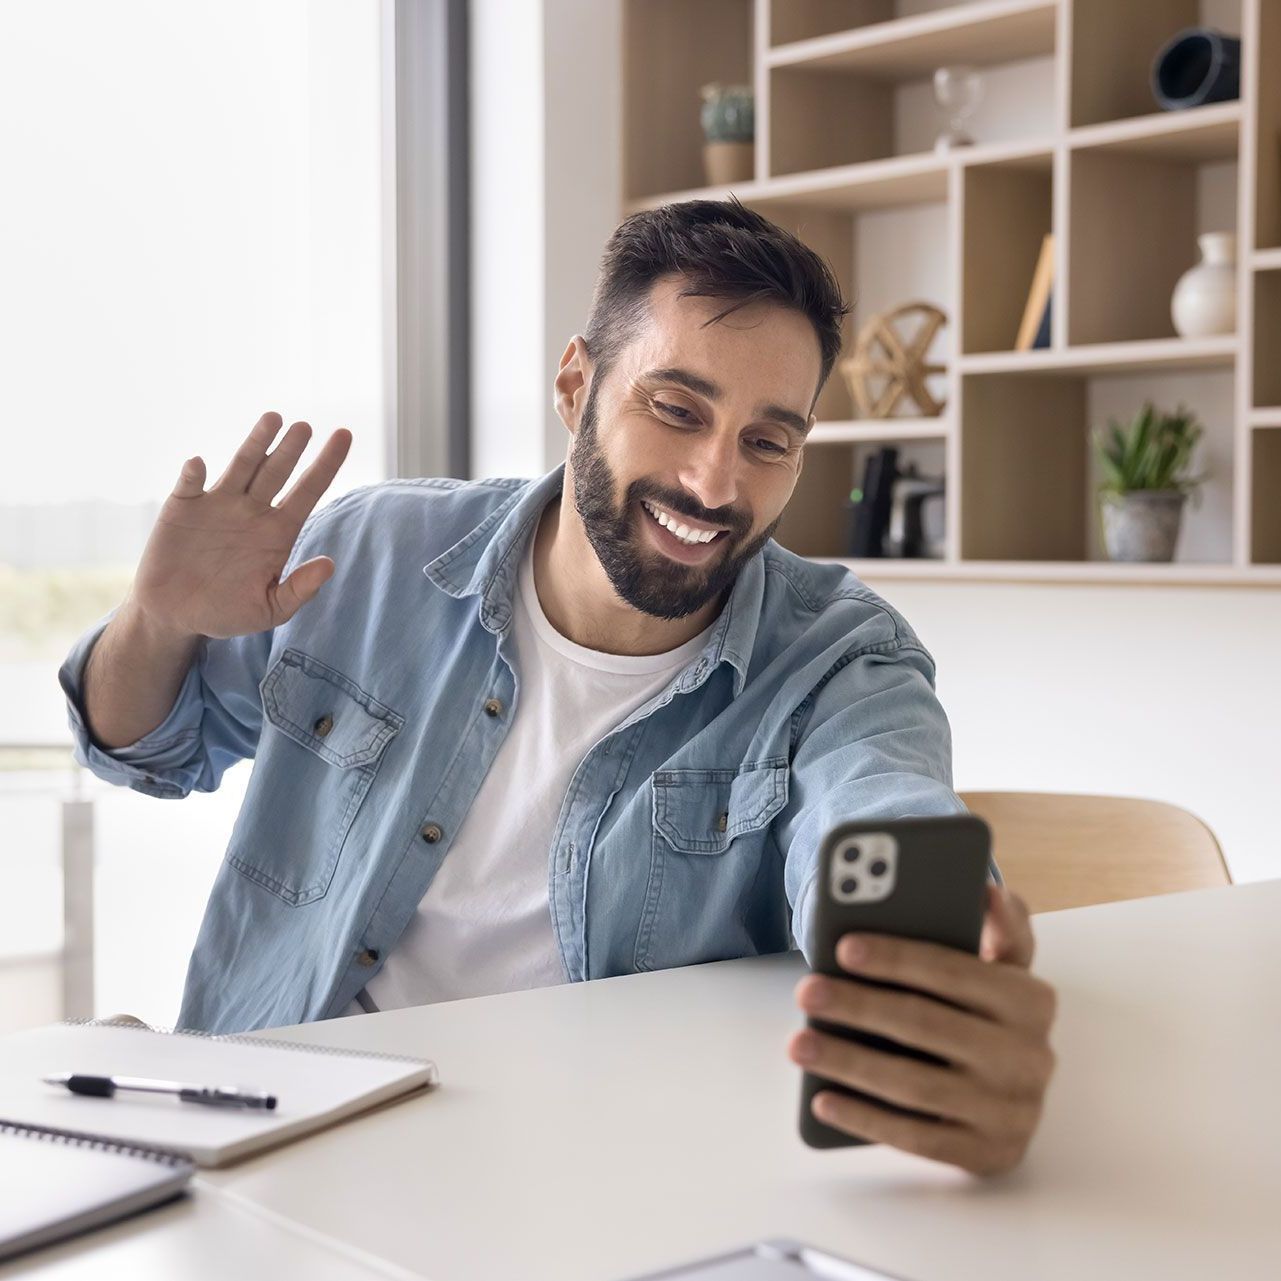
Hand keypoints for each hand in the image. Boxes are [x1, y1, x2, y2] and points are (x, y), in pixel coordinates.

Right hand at [128, 411, 351, 639]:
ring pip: (242, 466)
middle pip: (278, 471)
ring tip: (273, 419)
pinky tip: (199, 465)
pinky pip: (190, 485)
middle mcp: (253, 511)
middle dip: (292, 448)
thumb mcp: (269, 610)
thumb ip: (298, 589)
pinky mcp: (183, 508)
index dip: (327, 463)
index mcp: (278, 531)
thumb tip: (329, 564)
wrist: (177, 615)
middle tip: (306, 427)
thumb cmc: (226, 612)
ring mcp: (218, 504)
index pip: (309, 490)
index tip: (344, 435)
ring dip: (256, 443)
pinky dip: (194, 474)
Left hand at [787, 886, 1056, 1175]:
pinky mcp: (990, 1155)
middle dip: (859, 1006)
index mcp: (1032, 999)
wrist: (1013, 1086)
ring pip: (915, 1085)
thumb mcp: (1001, 963)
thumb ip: (998, 924)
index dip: (898, 958)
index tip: (843, 946)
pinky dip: (866, 1120)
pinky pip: (918, 1139)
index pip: (956, 971)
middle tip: (807, 990)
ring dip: (849, 1063)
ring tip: (799, 1043)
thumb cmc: (985, 1008)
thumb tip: (989, 892)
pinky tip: (822, 1099)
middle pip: (926, 1026)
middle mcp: (1030, 1058)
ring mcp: (1012, 1112)